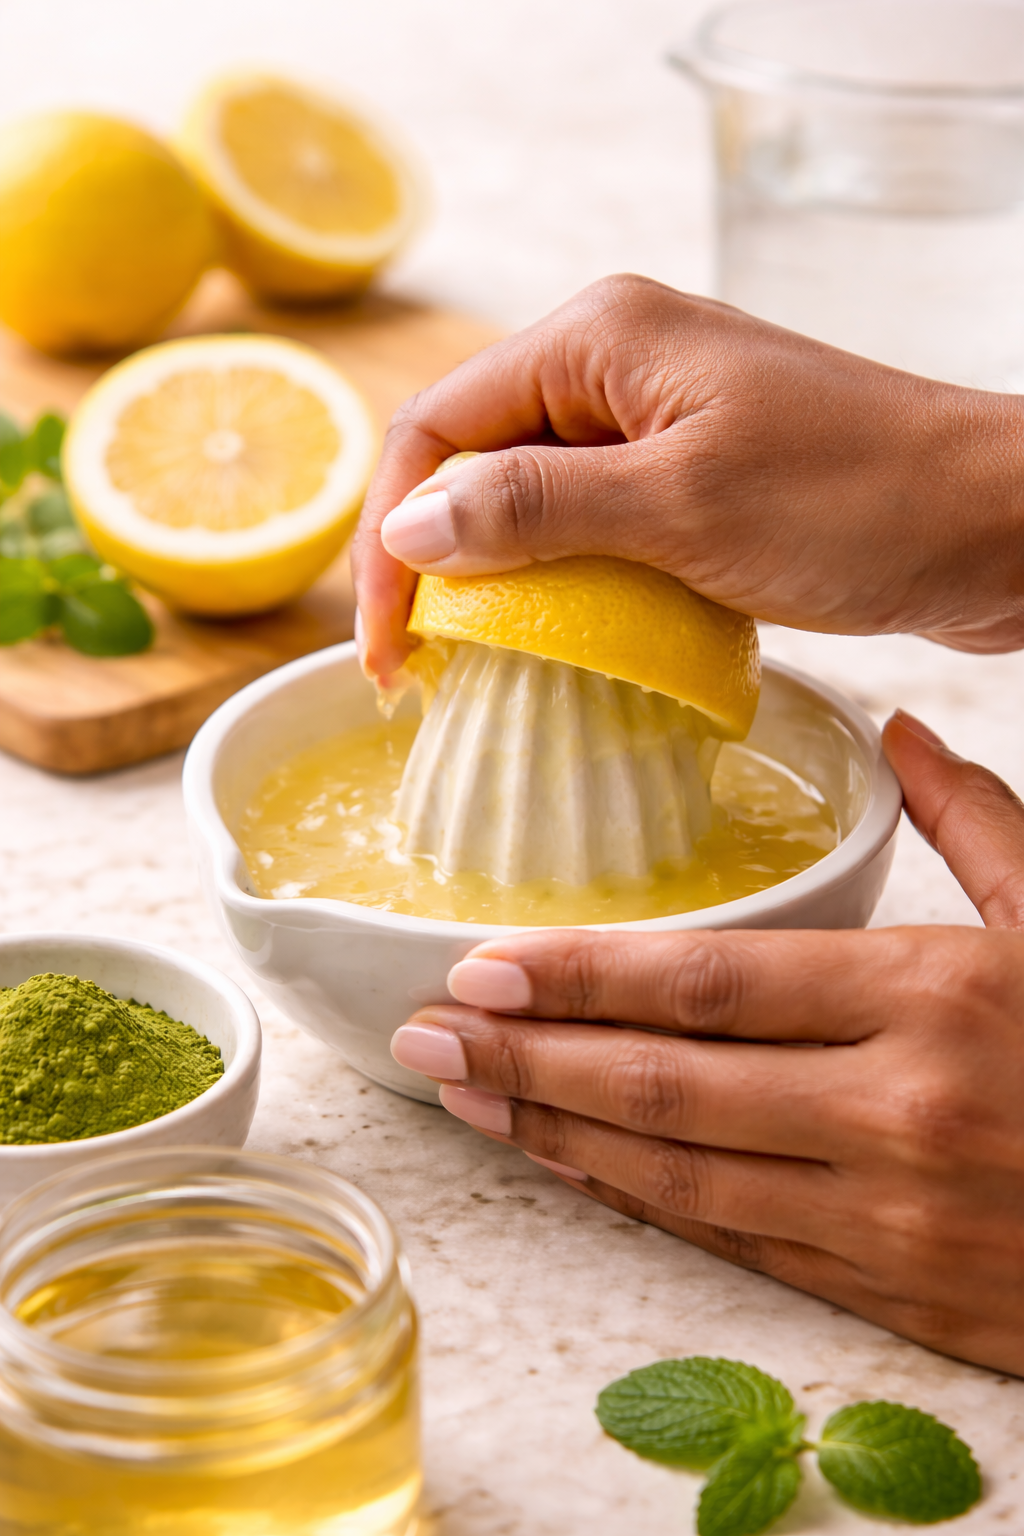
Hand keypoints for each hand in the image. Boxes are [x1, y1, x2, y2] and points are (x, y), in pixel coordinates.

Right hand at [351, 273, 1023, 681]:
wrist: (999, 522)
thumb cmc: (857, 500)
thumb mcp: (682, 506)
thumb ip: (535, 509)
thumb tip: (409, 528)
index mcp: (598, 337)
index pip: (437, 427)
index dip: (391, 536)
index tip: (389, 647)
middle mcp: (617, 363)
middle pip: (473, 458)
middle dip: (431, 561)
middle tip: (420, 671)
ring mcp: (658, 419)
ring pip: (529, 496)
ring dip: (492, 578)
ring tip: (469, 669)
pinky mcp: (694, 473)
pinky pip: (592, 523)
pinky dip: (562, 583)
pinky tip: (555, 642)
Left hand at [391, 712, 1023, 1374]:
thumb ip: (981, 821)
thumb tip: (902, 732)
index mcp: (935, 999)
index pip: (707, 981)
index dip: (579, 977)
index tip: (479, 965)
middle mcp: (893, 1113)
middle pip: (665, 1083)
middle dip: (528, 1058)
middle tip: (425, 1034)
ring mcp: (888, 1218)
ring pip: (682, 1176)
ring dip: (561, 1136)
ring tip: (466, 1100)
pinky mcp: (897, 1292)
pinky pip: (739, 1245)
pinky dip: (645, 1205)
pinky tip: (579, 1170)